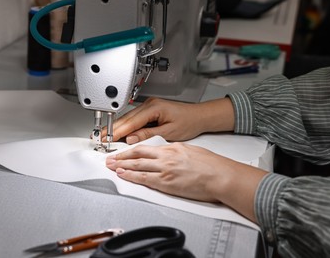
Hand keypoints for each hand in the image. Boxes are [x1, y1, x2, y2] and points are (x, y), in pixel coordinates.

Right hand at [103, 97, 234, 143]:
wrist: (199, 116)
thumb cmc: (189, 122)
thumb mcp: (169, 131)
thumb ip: (148, 134)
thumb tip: (131, 139)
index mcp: (154, 108)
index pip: (131, 122)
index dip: (118, 131)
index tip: (108, 138)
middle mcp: (149, 104)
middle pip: (126, 118)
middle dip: (112, 128)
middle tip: (100, 137)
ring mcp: (149, 106)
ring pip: (128, 118)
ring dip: (117, 127)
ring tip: (105, 135)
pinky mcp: (149, 110)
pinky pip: (134, 118)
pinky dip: (125, 125)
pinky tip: (118, 131)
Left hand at [106, 142, 266, 221]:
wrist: (220, 175)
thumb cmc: (211, 164)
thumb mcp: (190, 150)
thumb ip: (175, 152)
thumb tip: (165, 154)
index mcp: (171, 148)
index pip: (145, 147)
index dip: (131, 149)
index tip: (123, 152)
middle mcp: (165, 157)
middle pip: (137, 154)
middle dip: (121, 156)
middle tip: (109, 158)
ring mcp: (165, 169)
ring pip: (137, 165)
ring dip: (121, 166)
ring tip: (111, 166)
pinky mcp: (166, 183)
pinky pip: (144, 178)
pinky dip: (131, 176)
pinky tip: (123, 175)